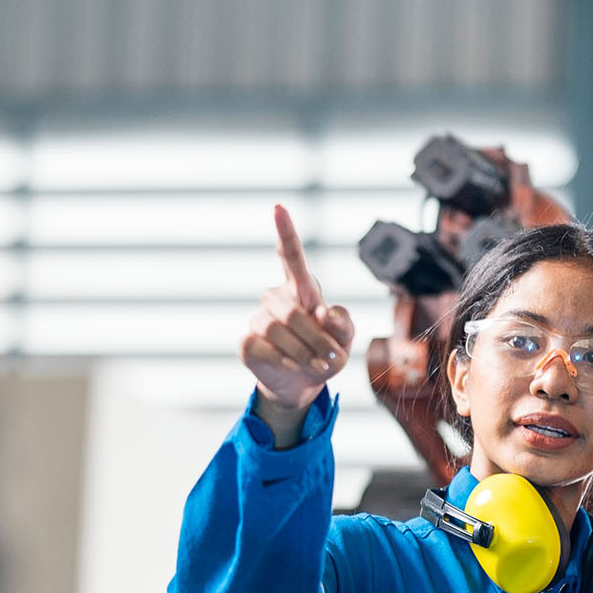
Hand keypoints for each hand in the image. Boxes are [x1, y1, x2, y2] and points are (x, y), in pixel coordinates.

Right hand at [242, 205, 355, 442]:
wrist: (303, 384)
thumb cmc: (327, 354)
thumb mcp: (345, 340)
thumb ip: (343, 324)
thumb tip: (322, 313)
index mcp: (302, 289)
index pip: (291, 257)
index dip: (285, 232)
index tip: (278, 208)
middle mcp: (276, 298)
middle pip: (292, 312)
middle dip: (316, 339)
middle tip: (332, 358)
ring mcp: (259, 319)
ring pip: (277, 330)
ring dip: (303, 353)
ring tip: (317, 365)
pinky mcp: (247, 341)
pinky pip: (263, 347)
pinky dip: (284, 361)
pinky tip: (293, 366)